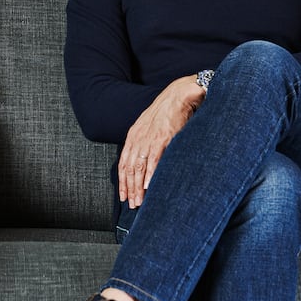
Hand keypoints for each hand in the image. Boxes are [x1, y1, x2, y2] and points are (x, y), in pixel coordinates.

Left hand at [118, 76, 203, 208]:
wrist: (178, 95)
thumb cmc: (166, 112)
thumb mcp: (149, 127)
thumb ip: (144, 143)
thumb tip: (143, 163)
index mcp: (133, 136)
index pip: (123, 163)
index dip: (122, 182)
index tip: (123, 196)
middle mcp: (138, 138)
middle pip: (129, 169)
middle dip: (129, 189)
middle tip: (132, 204)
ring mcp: (150, 138)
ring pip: (139, 167)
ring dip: (138, 187)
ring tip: (139, 201)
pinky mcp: (163, 138)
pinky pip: (154, 160)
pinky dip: (150, 175)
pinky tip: (149, 187)